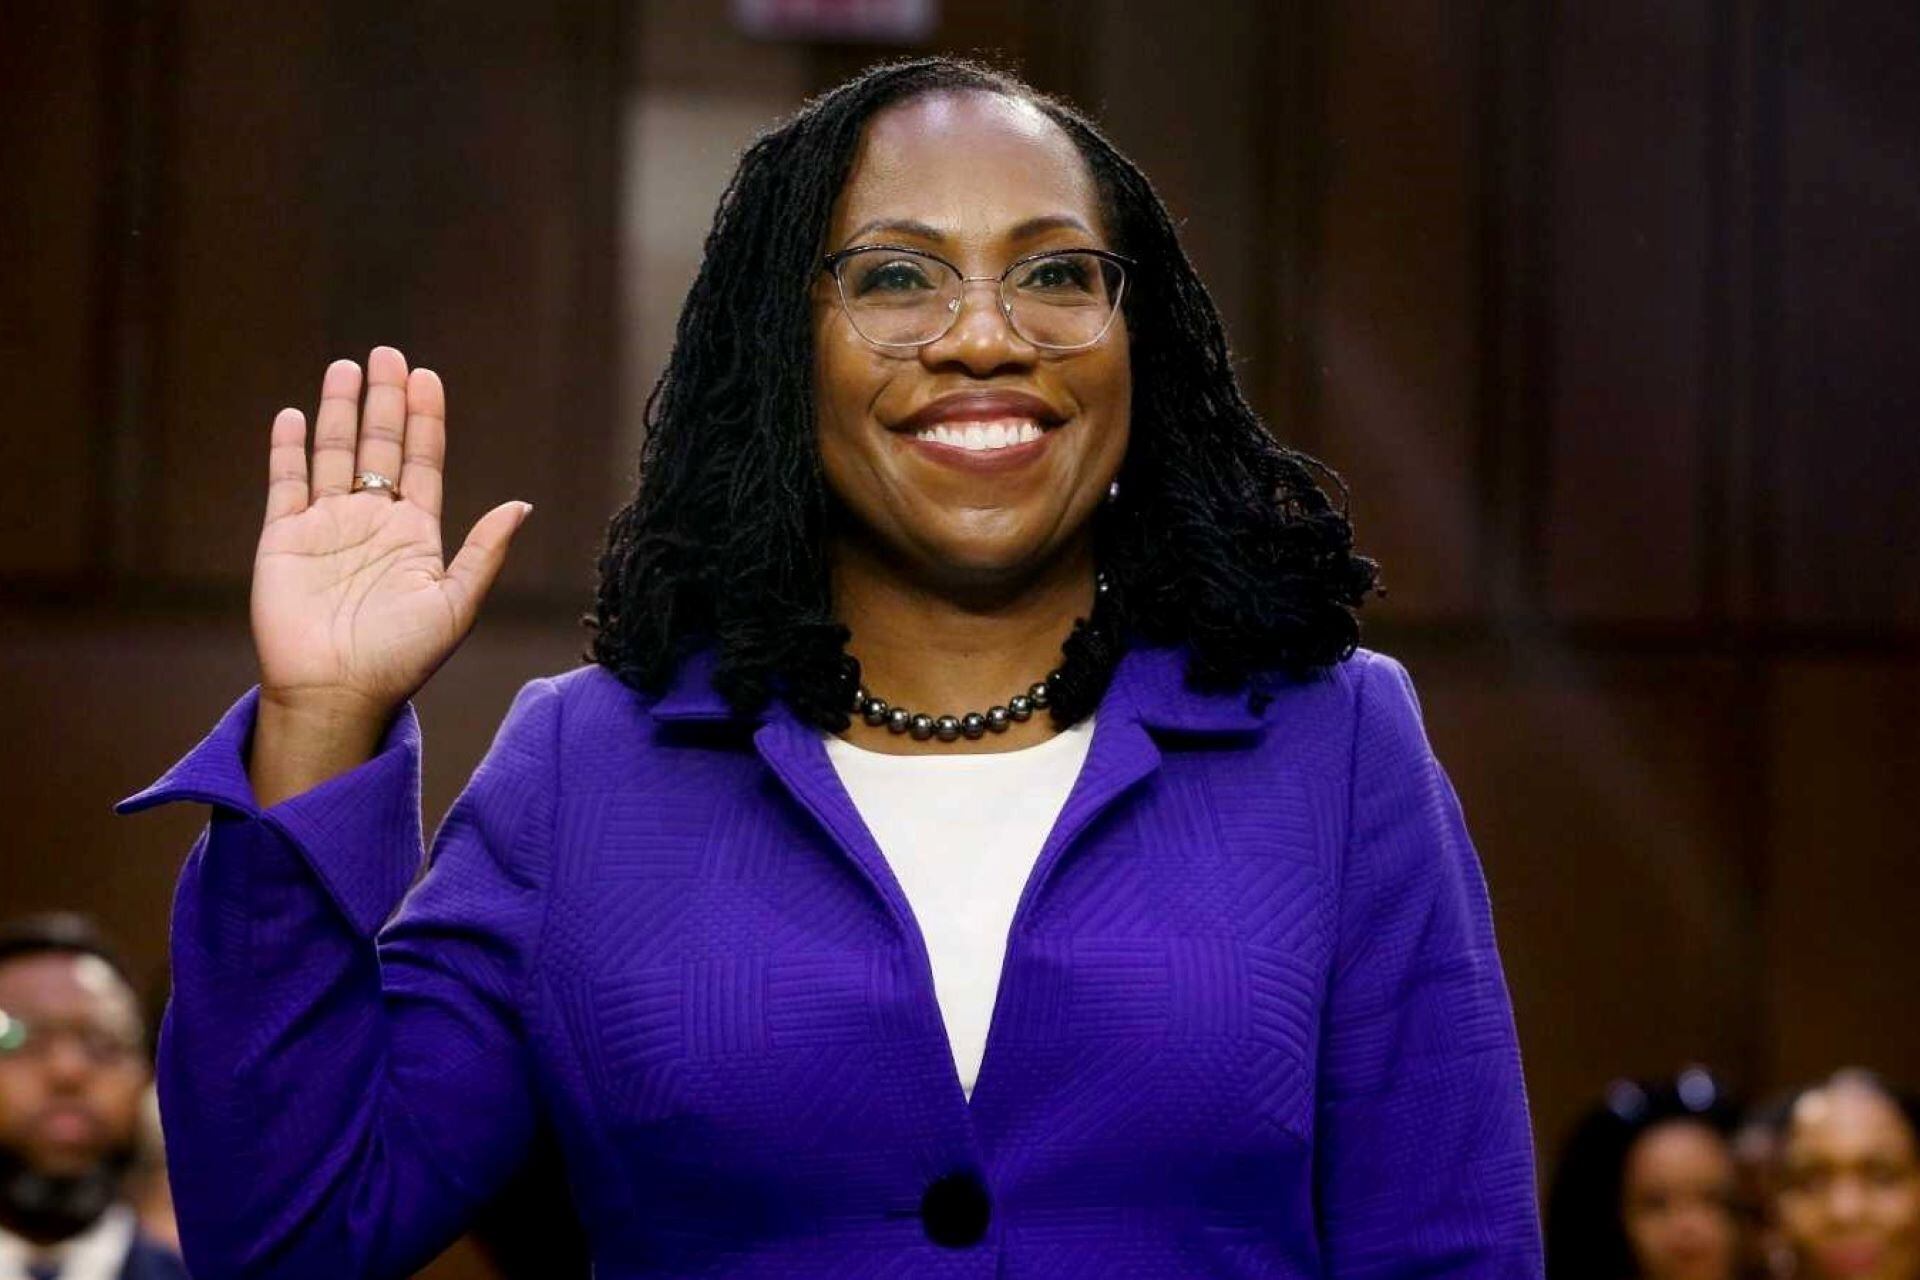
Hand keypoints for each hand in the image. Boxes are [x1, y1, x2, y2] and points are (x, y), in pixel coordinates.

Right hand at [251, 346, 530, 731]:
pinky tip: (292, 414)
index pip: (422, 462)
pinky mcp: (283, 538)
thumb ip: (484, 552)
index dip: (425, 419)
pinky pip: (285, 482)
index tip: (428, 377)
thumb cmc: (401, 658)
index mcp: (415, 534)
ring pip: (334, 454)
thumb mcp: (456, 604)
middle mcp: (372, 522)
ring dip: (340, 412)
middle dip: (385, 400)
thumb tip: (521, 506)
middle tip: (388, 353)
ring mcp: (326, 526)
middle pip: (380, 447)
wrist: (336, 692)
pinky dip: (288, 448)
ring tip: (346, 368)